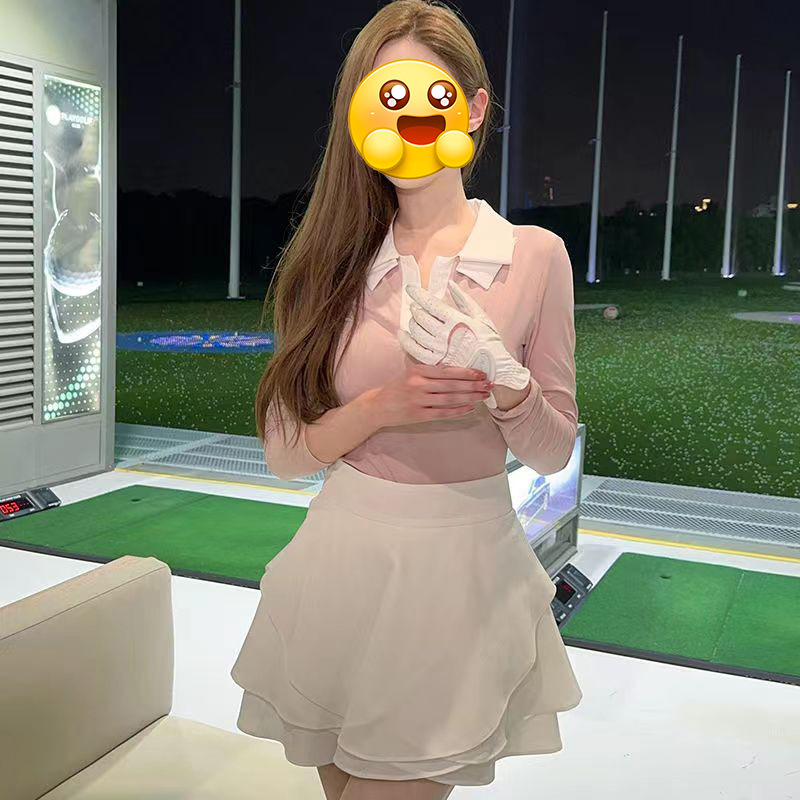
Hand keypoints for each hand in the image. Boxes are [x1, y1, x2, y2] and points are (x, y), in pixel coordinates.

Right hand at [366, 363, 492, 428]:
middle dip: (473, 385)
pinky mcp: (419, 415)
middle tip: (488, 385)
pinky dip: (458, 411)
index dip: (466, 373)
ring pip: (450, 399)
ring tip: (483, 396)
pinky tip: (470, 408)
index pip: (447, 371)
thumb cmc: (396, 388)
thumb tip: (457, 371)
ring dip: (470, 397)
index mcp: (417, 371)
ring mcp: (419, 401)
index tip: (480, 373)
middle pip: (452, 385)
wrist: (377, 406)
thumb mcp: (410, 373)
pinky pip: (443, 413)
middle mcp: (419, 384)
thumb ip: (429, 372)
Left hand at [396, 280, 529, 408]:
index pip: (430, 304)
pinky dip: (406, 341)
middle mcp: (445, 334)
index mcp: (456, 320)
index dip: (418, 294)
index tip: (411, 289)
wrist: (494, 368)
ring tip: (415, 319)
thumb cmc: (489, 342)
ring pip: (416, 331)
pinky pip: (414, 350)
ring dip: (413, 322)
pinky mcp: (435, 362)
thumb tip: (451, 285)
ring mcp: (439, 348)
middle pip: (421, 316)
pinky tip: (403, 334)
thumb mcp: (480, 317)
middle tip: (417, 306)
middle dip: (416, 309)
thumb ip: (463, 300)